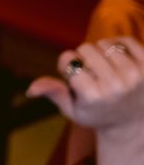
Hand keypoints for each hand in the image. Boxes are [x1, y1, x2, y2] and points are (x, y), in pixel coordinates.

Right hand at [27, 34, 143, 129]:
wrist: (134, 123)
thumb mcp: (73, 110)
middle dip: (84, 57)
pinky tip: (119, 60)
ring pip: (105, 43)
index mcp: (93, 96)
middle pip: (86, 48)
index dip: (68, 65)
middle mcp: (115, 86)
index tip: (75, 76)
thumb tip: (30, 89)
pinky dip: (119, 45)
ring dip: (102, 51)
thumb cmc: (99, 114)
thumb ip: (54, 94)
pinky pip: (125, 40)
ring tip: (106, 67)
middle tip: (92, 73)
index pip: (68, 60)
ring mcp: (134, 75)